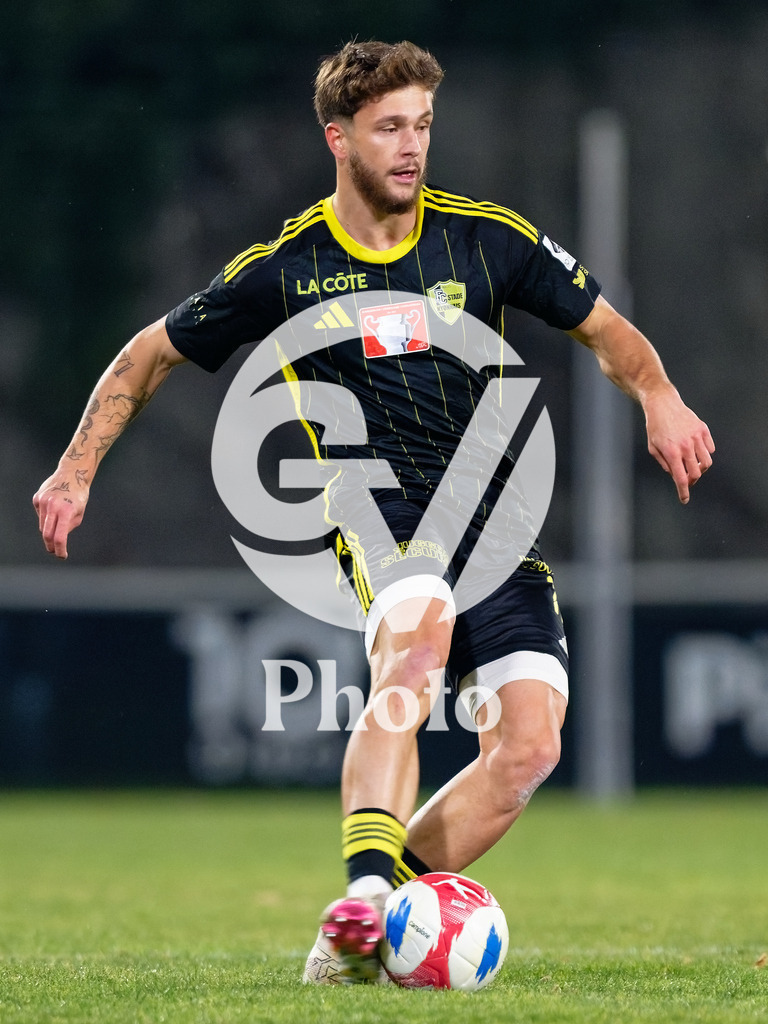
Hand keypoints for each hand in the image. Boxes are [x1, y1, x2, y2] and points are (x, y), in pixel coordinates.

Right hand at [33, 469, 89, 558]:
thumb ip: (69, 527)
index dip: (60, 550)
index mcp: (66, 511)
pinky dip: (46, 517)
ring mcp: (43, 501)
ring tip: (59, 521)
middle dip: (51, 545)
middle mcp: (53, 506)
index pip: (60, 537)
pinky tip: (53, 508)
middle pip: (46, 534)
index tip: (62, 556)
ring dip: (49, 529)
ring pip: (42, 525)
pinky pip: (40, 515)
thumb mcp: (79, 512)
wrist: (72, 474)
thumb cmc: (79, 495)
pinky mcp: (37, 498)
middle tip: (55, 550)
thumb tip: (58, 538)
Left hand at [644, 388, 714, 503]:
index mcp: (672, 452)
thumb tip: (675, 475)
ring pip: (707, 462)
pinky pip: (710, 448)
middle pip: (697, 473)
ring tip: (692, 465)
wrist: (663, 404)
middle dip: (692, 480)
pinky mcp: (703, 429)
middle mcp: (686, 446)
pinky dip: (705, 454)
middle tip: (687, 480)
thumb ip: (665, 464)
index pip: (681, 478)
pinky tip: (696, 451)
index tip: (684, 499)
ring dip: (700, 468)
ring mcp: (696, 437)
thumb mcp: (653, 448)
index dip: (683, 492)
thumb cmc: (655, 427)